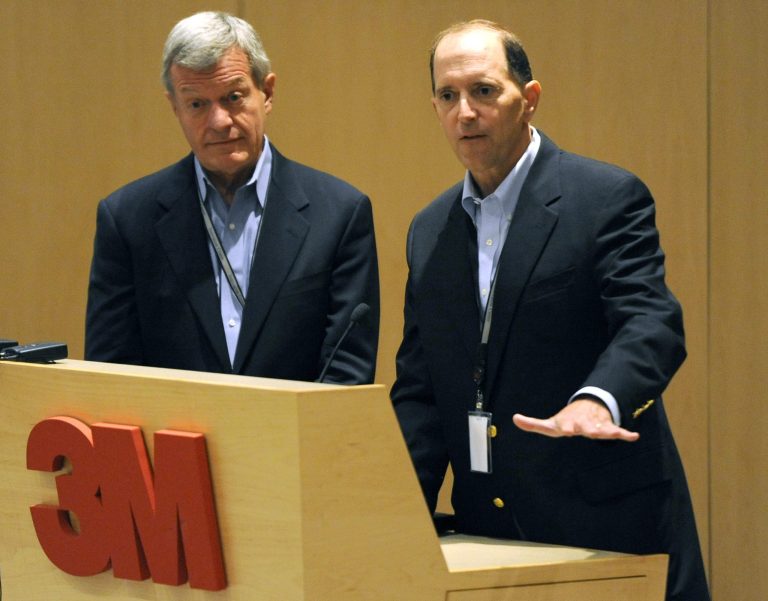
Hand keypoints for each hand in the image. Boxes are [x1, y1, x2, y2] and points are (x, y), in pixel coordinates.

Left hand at [512, 399, 638, 441]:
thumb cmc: (566, 419)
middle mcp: (582, 423)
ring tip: (611, 433)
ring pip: (601, 429)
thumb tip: (514, 418)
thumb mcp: (550, 423)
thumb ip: (533, 423)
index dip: (563, 427)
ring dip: (606, 431)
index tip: (564, 429)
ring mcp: (595, 425)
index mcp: (567, 423)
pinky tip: (634, 436)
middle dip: (584, 428)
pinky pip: (618, 431)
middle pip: (583, 427)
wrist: (587, 406)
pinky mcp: (607, 427)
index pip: (563, 425)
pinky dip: (625, 434)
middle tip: (586, 431)